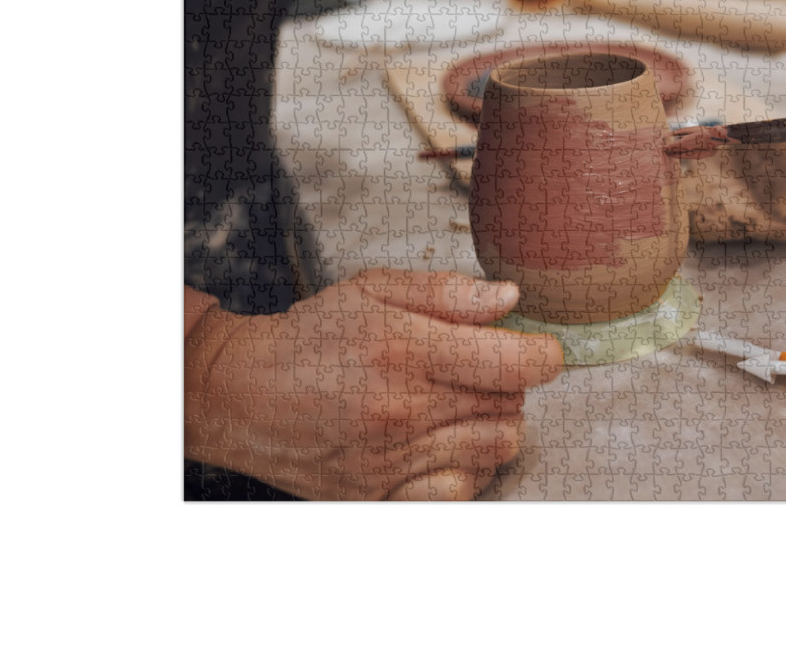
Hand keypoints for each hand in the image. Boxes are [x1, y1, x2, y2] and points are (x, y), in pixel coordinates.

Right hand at [185, 271, 562, 499]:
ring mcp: (392, 459)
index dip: (544, 355)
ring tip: (464, 403)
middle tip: (484, 368)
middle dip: (512, 382)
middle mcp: (403, 409)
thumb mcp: (373, 289)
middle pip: (511, 404)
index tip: (540, 349)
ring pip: (496, 447)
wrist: (240, 394)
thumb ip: (446, 293)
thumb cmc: (310, 337)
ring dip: (496, 423)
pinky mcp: (380, 496)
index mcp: (406, 349)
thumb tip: (510, 300)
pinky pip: (461, 490)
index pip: (514, 363)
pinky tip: (449, 443)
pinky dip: (470, 468)